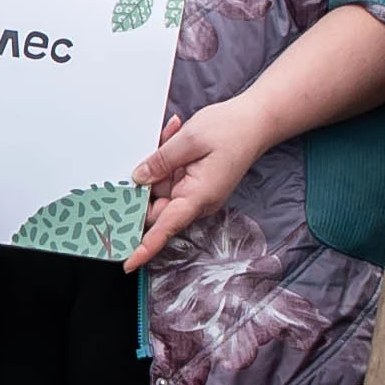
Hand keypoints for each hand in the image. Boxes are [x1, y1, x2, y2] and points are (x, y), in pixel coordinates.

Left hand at [126, 98, 269, 270]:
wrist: (256, 122)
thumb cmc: (232, 130)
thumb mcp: (190, 139)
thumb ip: (160, 161)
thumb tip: (137, 179)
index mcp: (197, 197)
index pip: (165, 229)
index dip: (144, 247)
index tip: (127, 262)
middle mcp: (196, 201)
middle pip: (155, 206)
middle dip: (142, 184)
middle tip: (139, 156)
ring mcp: (194, 193)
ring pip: (159, 188)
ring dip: (157, 164)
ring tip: (169, 135)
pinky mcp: (193, 183)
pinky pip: (169, 177)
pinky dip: (166, 160)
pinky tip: (173, 136)